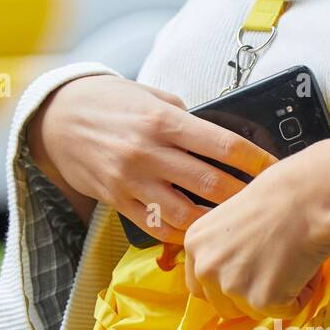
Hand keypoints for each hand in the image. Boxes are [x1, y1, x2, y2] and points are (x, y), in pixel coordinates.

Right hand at [29, 74, 276, 241]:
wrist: (55, 119)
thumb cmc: (109, 103)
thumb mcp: (149, 97)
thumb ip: (184, 118)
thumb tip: (220, 139)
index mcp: (163, 120)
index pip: (222, 144)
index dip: (255, 160)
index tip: (275, 168)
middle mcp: (148, 152)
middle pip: (210, 183)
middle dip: (243, 195)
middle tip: (265, 202)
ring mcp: (132, 181)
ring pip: (186, 213)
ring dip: (214, 220)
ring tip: (235, 222)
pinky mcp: (118, 202)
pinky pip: (158, 227)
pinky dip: (182, 233)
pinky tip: (200, 231)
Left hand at [183, 140, 329, 320]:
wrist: (309, 195)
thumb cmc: (281, 196)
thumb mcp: (234, 219)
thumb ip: (224, 249)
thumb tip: (236, 273)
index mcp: (195, 244)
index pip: (200, 287)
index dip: (229, 285)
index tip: (251, 275)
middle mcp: (206, 267)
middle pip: (224, 307)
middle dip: (251, 298)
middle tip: (277, 270)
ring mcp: (232, 286)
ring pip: (256, 312)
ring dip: (278, 295)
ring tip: (294, 260)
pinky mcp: (262, 300)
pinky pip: (286, 311)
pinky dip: (301, 294)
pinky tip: (305, 265)